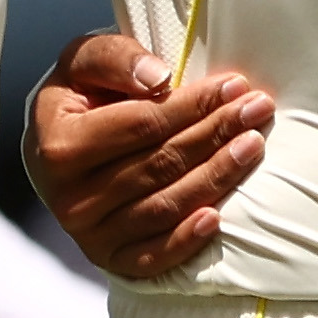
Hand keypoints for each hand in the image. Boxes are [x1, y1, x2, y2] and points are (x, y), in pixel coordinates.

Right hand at [25, 35, 270, 280]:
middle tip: (258, 110)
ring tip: (254, 145)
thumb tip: (158, 77)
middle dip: (216, 133)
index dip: (192, 105)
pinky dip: (186, 240)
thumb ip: (113, 58)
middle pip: (160, 164)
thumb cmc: (83, 98)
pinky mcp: (109, 259)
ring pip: (165, 206)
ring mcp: (87, 233)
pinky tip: (217, 218)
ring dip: (217, 176)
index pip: (141, 125)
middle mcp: (69, 196)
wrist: (61, 150)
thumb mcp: (83, 63)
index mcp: (58, 145)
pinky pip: (152, 256)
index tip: (234, 85)